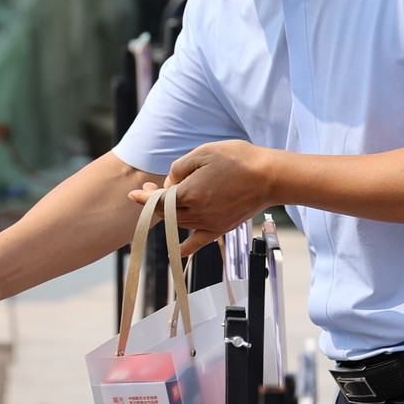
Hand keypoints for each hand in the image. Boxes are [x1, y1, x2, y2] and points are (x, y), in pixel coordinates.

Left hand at [128, 140, 279, 255]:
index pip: (158, 200)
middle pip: (166, 213)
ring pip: (179, 224)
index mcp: (190, 193)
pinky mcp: (221, 228)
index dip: (144, 197)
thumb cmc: (238, 160)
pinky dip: (184, 248)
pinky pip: (198, 242)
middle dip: (153, 202)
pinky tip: (175, 251)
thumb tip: (169, 184)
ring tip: (166, 200)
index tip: (133, 194)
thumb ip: (179, 169)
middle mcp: (197, 212)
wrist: (269, 177)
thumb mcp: (203, 153)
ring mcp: (209, 223)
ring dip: (168, 215)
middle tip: (149, 189)